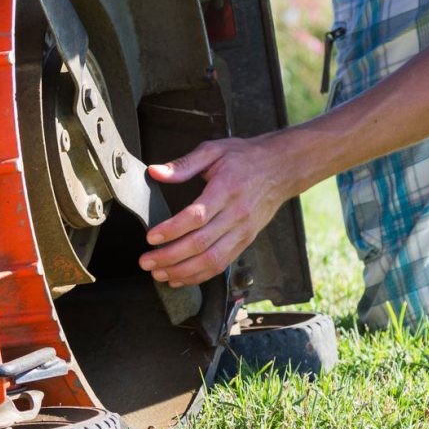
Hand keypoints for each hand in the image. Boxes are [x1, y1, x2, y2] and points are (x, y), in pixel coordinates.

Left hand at [136, 135, 296, 286]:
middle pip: (201, 244)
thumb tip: (156, 172)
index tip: (151, 237)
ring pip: (212, 260)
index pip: (196, 216)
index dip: (172, 230)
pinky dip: (200, 275)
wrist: (282, 168)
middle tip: (146, 262)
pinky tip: (181, 277)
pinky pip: (222, 264)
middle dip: (170, 257)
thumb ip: (183, 164)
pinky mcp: (246, 241)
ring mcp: (243, 231)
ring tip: (159, 274)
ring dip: (183, 272)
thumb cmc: (245, 158)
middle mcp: (236, 214)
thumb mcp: (213, 151)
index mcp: (226, 190)